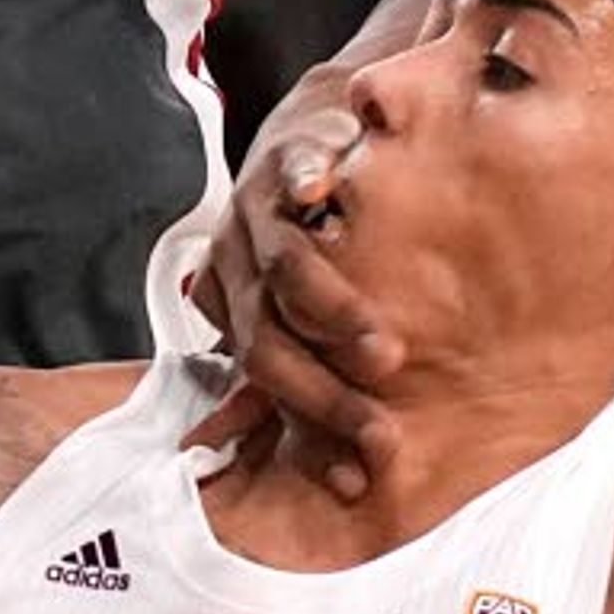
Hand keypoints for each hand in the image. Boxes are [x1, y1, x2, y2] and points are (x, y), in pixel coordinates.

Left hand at [195, 98, 401, 498]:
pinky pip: (294, 171)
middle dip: (321, 394)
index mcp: (231, 301)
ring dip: (330, 313)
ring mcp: (259, 208)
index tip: (358, 478)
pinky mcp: (290, 153)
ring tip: (383, 353)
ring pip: (283, 266)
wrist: (308, 135)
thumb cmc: (306, 234)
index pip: (259, 376)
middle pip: (266, 335)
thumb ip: (278, 377)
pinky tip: (326, 194)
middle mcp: (235, 259)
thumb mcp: (287, 307)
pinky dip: (306, 181)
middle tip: (381, 431)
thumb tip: (263, 457)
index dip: (307, 431)